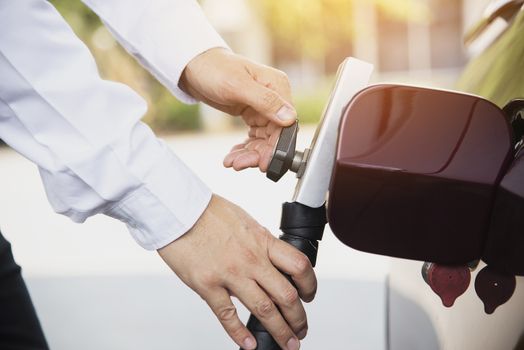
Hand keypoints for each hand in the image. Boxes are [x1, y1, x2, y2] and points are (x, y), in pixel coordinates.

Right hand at [158, 194, 315, 349]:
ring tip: (286, 343)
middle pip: (287, 295)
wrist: (178, 209)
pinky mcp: (207, 285)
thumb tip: (268, 258)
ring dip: (279, 331)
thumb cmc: (207, 211)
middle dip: (298, 318)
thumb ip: (259, 242)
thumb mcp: (245, 221)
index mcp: (262, 241)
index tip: (309, 295)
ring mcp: (230, 274)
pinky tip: (249, 344)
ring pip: (264, 310)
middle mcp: (251, 259)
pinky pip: (228, 316)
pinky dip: (240, 334)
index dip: (309, 285)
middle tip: (300, 330)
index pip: (299, 266)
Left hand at [180, 48, 295, 171]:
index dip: (275, 146)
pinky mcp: (252, 113)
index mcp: (277, 86)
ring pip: (263, 139)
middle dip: (258, 153)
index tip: (264, 163)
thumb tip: (289, 117)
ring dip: (249, 154)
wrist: (194, 66)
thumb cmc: (214, 68)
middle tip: (240, 164)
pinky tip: (233, 154)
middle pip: (274, 135)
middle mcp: (274, 97)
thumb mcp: (238, 85)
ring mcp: (263, 107)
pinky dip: (244, 148)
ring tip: (232, 161)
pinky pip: (254, 137)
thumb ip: (265, 101)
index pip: (285, 123)